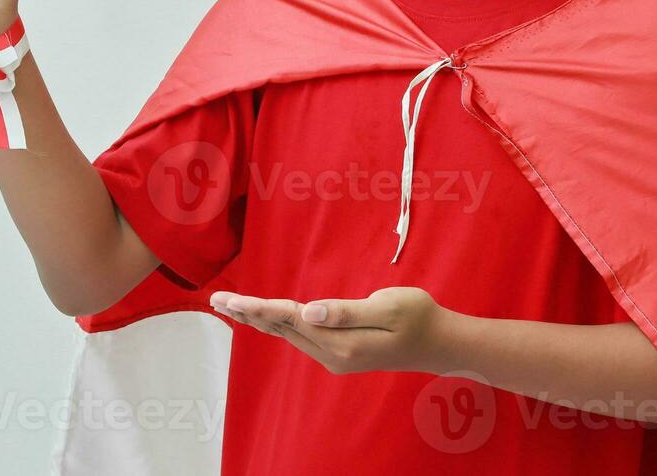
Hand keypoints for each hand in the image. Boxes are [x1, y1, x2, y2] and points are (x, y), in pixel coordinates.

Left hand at [209, 287, 449, 375]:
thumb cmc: (418, 318)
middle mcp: (332, 355)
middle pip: (282, 329)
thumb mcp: (388, 308)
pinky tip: (265, 318)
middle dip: (249, 313)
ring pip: (288, 335)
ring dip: (259, 319)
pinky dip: (277, 324)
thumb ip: (347, 311)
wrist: (440, 344)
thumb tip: (308, 311)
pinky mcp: (339, 354)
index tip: (231, 299)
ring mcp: (335, 358)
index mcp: (341, 344)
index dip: (259, 307)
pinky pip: (299, 337)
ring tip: (231, 307)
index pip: (290, 319)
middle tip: (216, 300)